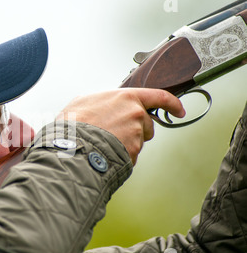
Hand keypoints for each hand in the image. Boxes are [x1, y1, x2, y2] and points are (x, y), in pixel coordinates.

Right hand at [57, 88, 184, 164]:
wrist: (73, 147)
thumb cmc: (74, 124)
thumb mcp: (82, 102)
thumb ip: (99, 101)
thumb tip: (98, 105)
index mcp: (126, 97)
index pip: (159, 97)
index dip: (172, 103)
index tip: (179, 110)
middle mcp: (136, 114)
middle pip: (147, 124)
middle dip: (136, 130)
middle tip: (114, 132)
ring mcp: (136, 135)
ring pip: (138, 141)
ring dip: (126, 143)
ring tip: (104, 143)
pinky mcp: (133, 152)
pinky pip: (130, 155)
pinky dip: (120, 156)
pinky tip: (105, 153)